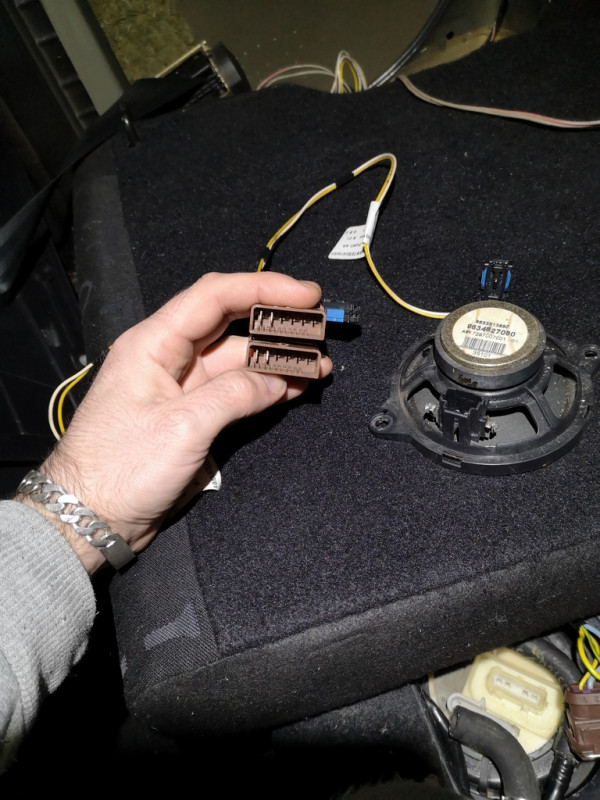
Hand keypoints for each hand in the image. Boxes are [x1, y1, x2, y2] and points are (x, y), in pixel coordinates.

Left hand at [29, 272, 331, 572]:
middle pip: (232, 325)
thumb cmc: (117, 471)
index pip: (215, 297)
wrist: (92, 517)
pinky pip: (237, 390)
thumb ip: (234, 395)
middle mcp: (169, 357)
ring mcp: (183, 387)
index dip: (264, 289)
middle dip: (277, 323)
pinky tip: (295, 387)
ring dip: (279, 359)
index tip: (306, 295)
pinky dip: (267, 387)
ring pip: (240, 359)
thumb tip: (277, 379)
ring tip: (318, 365)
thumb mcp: (181, 427)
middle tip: (320, 330)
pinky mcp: (194, 415)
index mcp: (154, 344)